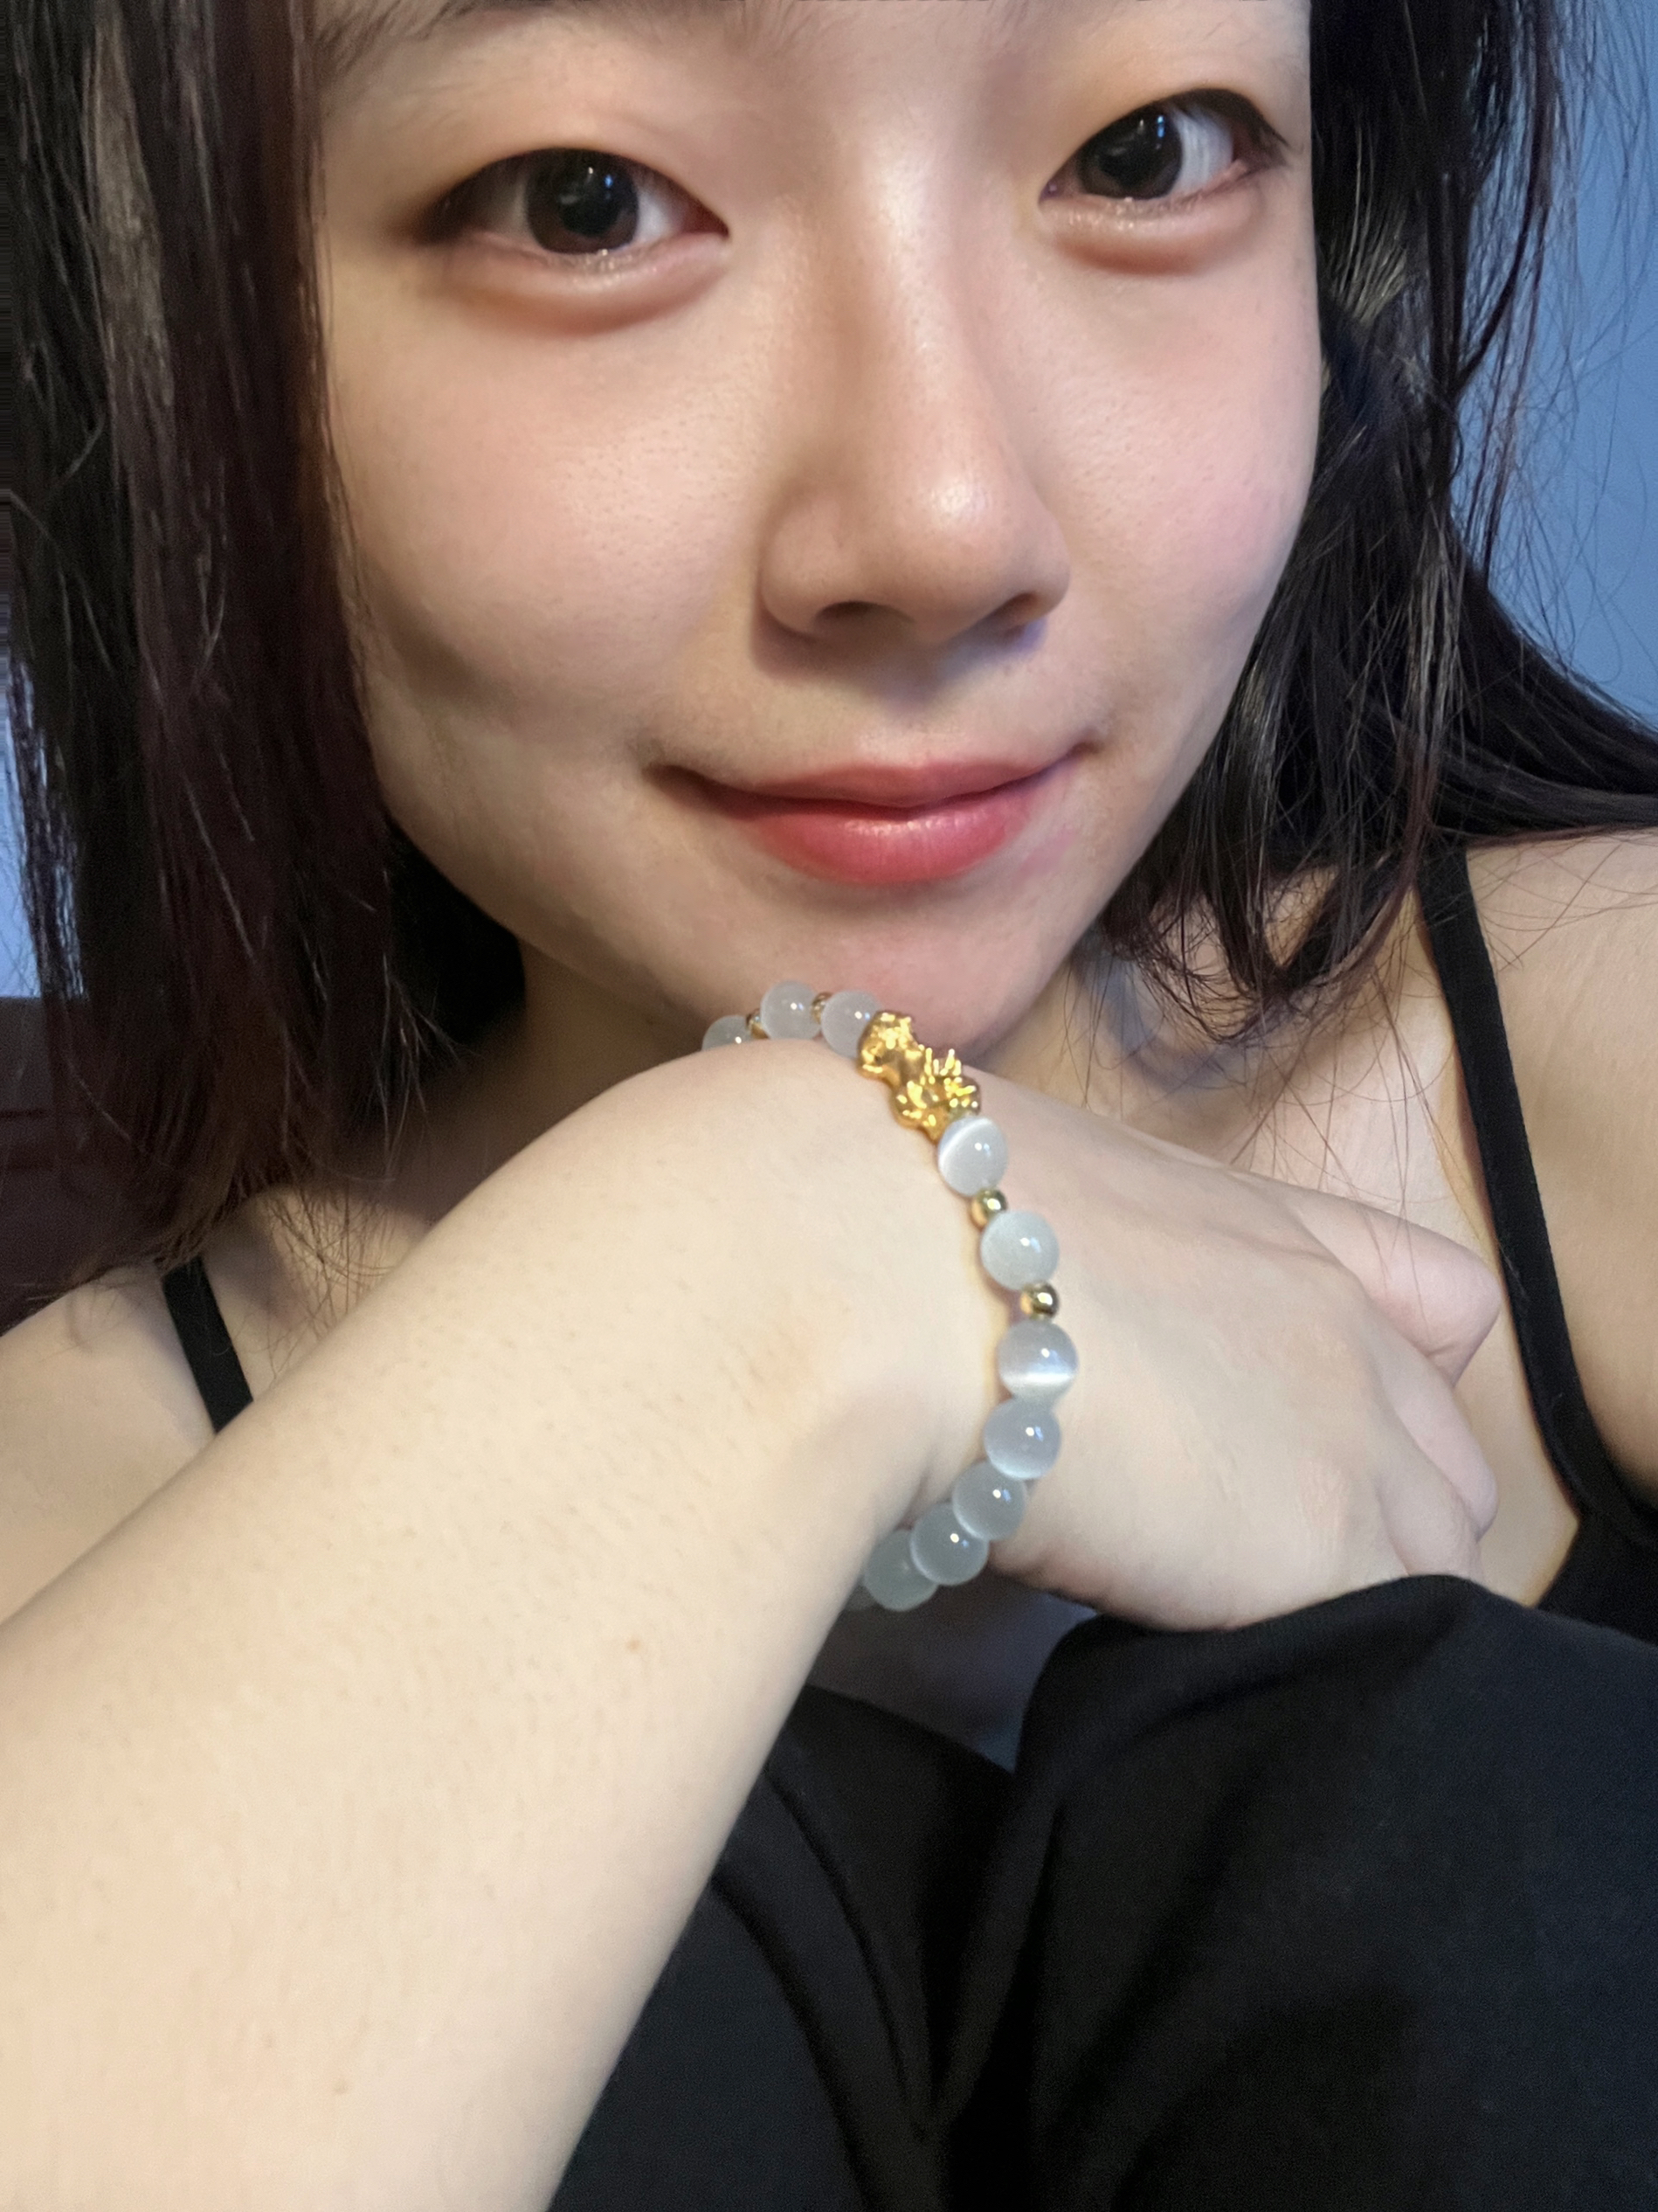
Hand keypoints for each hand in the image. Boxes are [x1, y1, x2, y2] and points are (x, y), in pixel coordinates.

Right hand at [938, 1077, 1500, 1629]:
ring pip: (1440, 1557)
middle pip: (1449, 1460)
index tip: (1308, 1421)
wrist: (886, 1272)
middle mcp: (1335, 1325)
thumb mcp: (1023, 1205)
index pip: (1439, 1299)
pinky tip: (1219, 1662)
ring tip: (1225, 1626)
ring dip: (1357, 1597)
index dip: (1400, 1371)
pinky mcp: (1325, 1550)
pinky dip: (1325, 1661)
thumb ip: (1067, 1254)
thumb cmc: (905, 1211)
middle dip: (1380, 1515)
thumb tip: (1002, 1292)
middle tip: (1240, 1555)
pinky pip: (1391, 1633)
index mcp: (1267, 1230)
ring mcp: (1348, 1438)